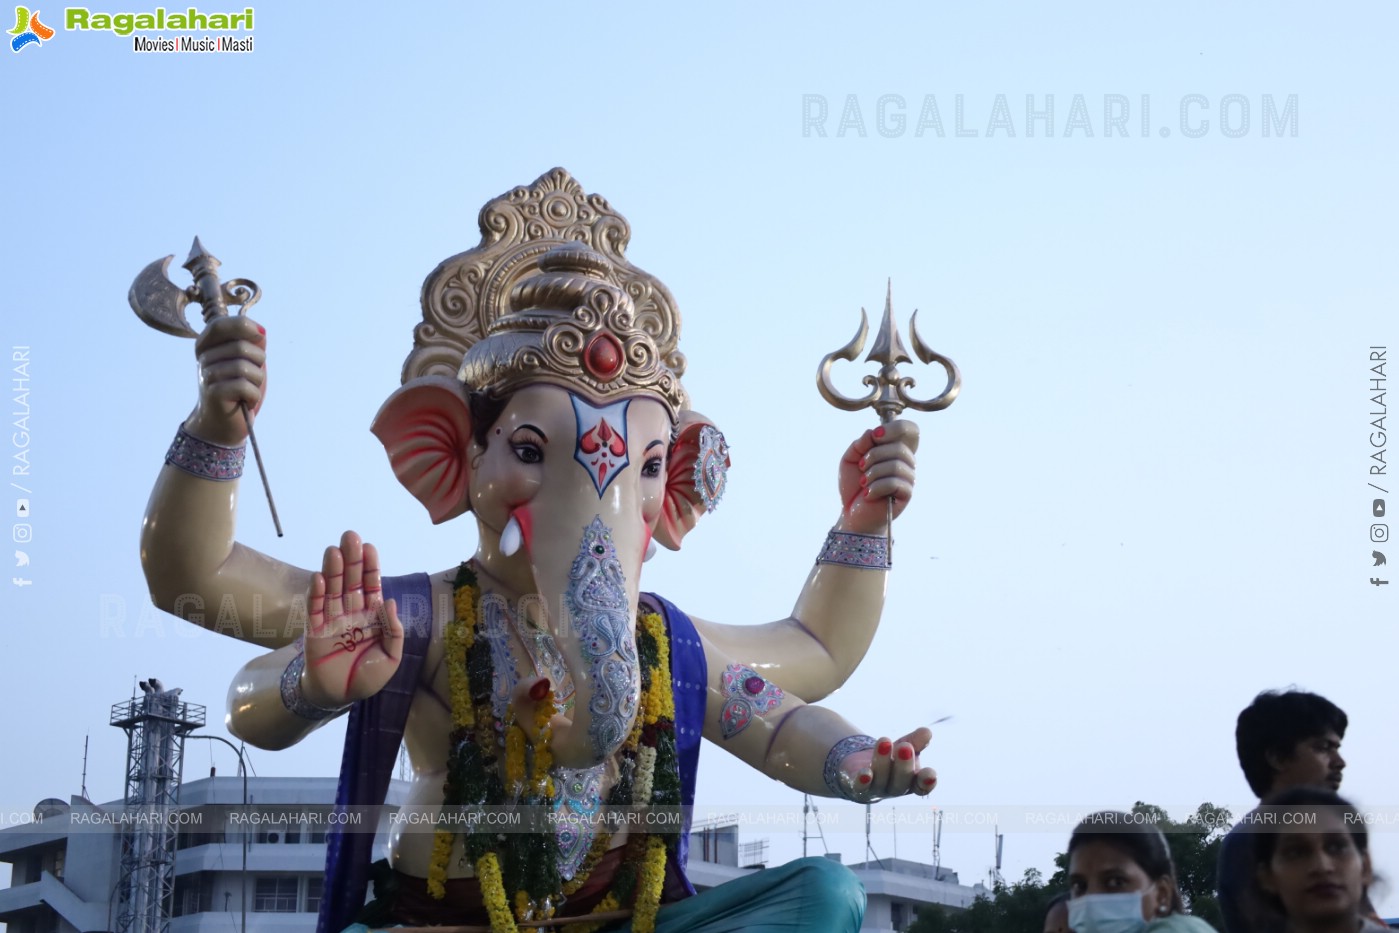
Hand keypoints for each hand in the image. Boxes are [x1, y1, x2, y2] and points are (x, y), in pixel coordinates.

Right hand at [186, 314, 265, 445]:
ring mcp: (206, 375)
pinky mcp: (213, 393)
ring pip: (245, 367)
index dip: (244, 326)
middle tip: (253, 375)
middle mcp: (203, 358)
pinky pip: (245, 386)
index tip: (260, 336)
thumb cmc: (237, 387)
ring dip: (257, 380)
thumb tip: (261, 331)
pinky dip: (253, 395)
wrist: (223, 422)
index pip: (222, 324)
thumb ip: (252, 343)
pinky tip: (246, 401)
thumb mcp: (247, 360)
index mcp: (206, 345)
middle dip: (259, 361)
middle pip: (241, 346)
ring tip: (249, 389)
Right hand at [302, 531, 402, 705]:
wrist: (339, 697)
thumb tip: (389, 601)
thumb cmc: (366, 677)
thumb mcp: (391, 658)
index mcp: (371, 617)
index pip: (371, 586)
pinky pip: (315, 609)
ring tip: (333, 550)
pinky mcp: (314, 631)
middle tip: (350, 536)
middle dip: (351, 559)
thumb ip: (393, 631)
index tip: (370, 547)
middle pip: (350, 581)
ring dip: (332, 570)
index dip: (370, 567)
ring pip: (332, 590)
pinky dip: (316, 593)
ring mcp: (332, 620)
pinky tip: (319, 577)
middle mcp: (351, 613)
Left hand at [836, 420, 917, 534]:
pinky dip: (875, 487)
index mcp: (894, 448)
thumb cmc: (854, 485)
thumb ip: (860, 443)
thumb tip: (874, 433)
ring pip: (896, 465)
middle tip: (862, 467)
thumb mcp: (850, 458)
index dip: (894, 428)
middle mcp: (906, 461)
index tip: (875, 436)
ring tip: (863, 482)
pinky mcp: (907, 494)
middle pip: (899, 447)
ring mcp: (909, 477)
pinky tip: (868, 494)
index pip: (910, 429)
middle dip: (874, 455)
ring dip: (873, 473)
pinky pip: (894, 483)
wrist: (852, 513)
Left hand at [839, 727, 936, 800]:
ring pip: (881, 778)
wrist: (862, 769)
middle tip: (905, 747)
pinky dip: (863, 780)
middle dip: (904, 764)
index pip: (922, 785)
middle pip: (901, 781)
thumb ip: (917, 741)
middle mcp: (895, 789)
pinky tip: (865, 773)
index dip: (927, 781)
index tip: (931, 773)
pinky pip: (861, 786)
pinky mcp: (858, 787)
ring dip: (883, 761)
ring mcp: (876, 790)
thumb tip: (927, 732)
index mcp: (911, 782)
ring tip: (885, 741)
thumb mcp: (905, 747)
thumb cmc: (891, 759)